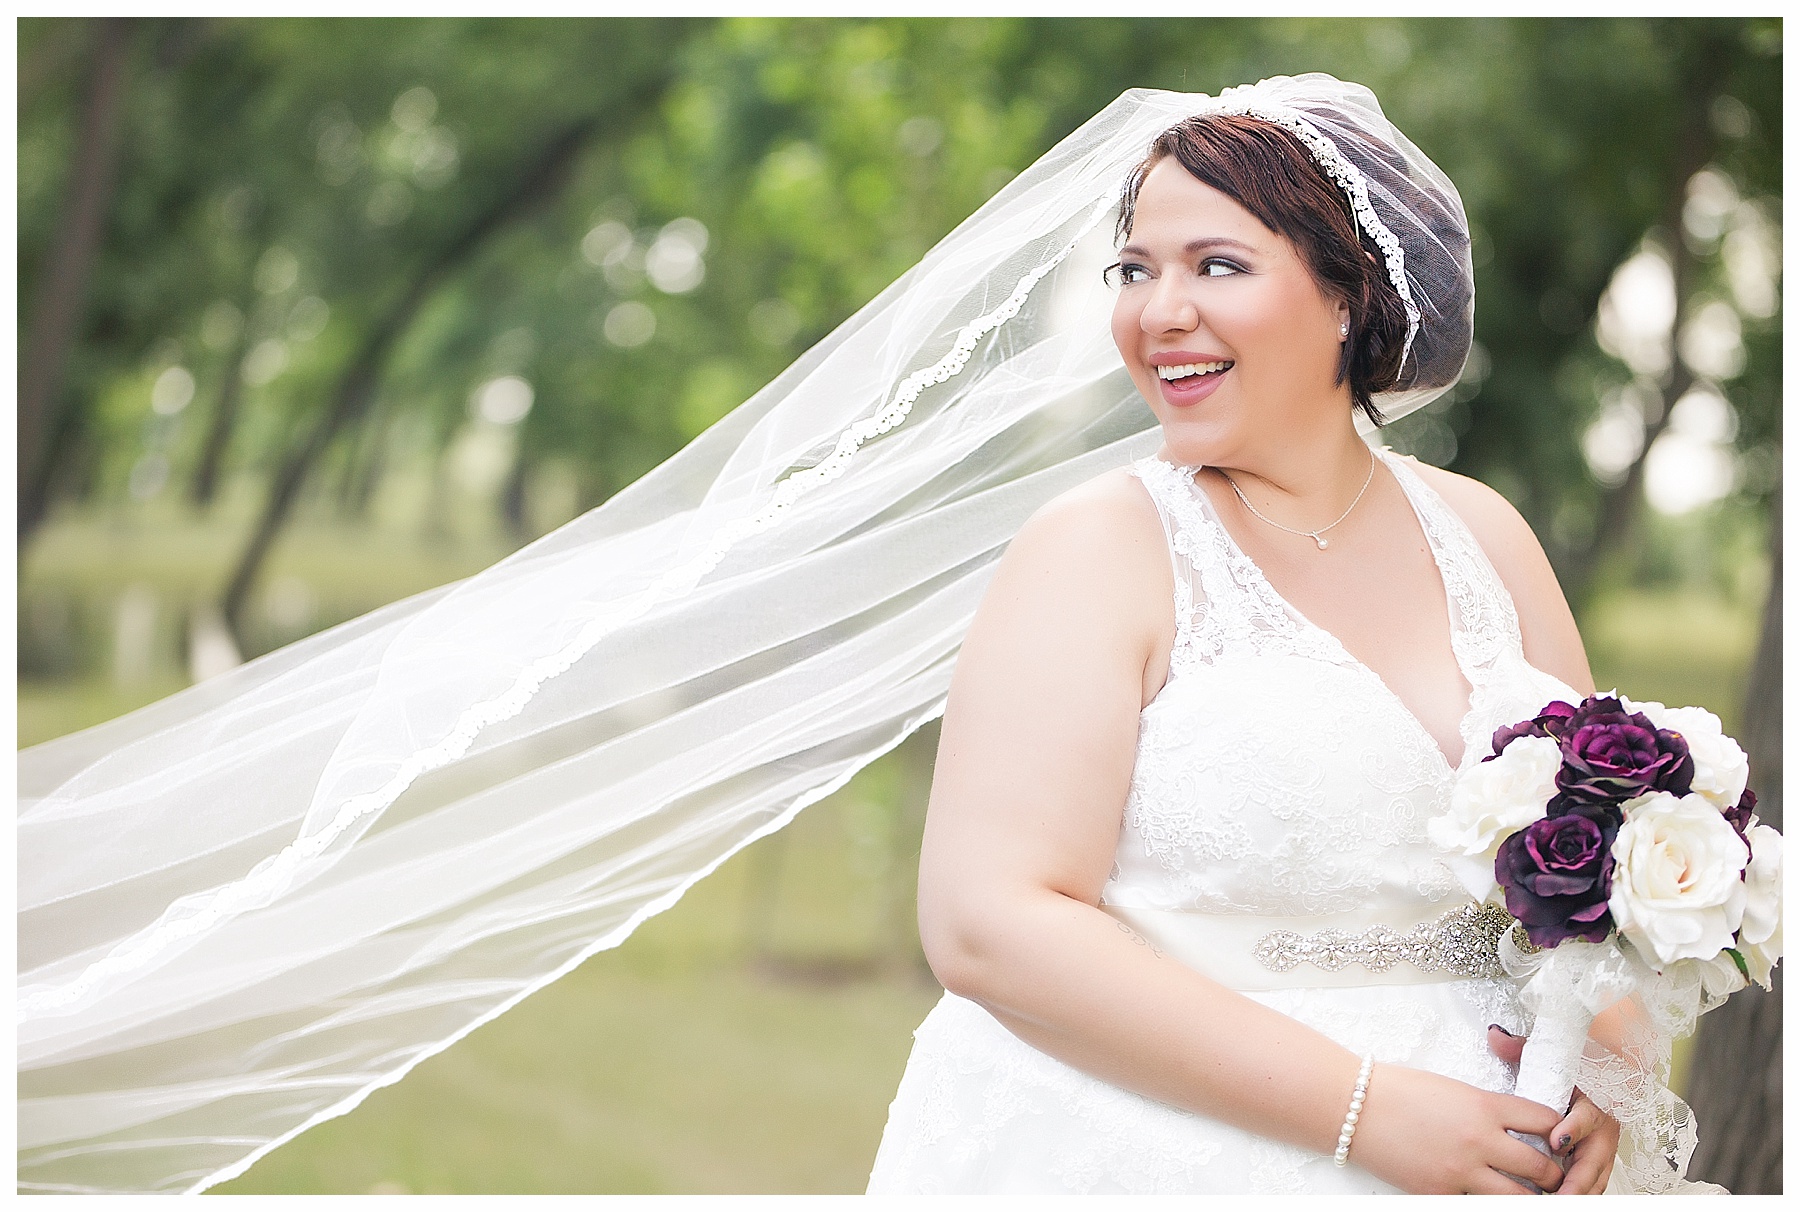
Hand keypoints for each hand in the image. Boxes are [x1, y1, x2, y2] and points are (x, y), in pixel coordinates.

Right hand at [1348, 1060, 1569, 1192]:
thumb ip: (1486, 1108)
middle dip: (1555, 1176)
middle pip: (1542, 1168)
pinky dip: (1488, 1202)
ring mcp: (1460, 1172)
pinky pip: (1478, 1206)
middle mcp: (1479, 1141)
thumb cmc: (1397, 1090)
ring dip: (1531, 1199)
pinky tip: (1490, 1197)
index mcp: (1484, 1106)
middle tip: (1555, 1177)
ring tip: (1531, 1195)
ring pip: (1519, 1199)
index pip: (1545, 1121)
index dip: (1560, 1131)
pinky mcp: (1439, 1193)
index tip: (1561, 1138)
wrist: (1354, 1106)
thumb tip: (1514, 1127)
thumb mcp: (1452, 1089)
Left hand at [1488, 1024, 1620, 1193]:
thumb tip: (1496, 1035)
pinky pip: (1590, 1183)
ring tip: (1554, 1201)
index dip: (1573, 1129)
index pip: (1588, 1118)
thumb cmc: (1572, 1070)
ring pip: (1596, 1177)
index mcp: (1593, 1100)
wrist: (1598, 1075)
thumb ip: (1522, 1047)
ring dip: (1577, 1191)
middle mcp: (1603, 1127)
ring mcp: (1602, 1148)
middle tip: (1557, 1192)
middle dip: (1576, 1179)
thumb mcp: (1548, 1056)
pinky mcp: (1596, 1163)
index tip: (1556, 1140)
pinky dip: (1577, 1193)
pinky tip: (1556, 1199)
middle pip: (1595, 1159)